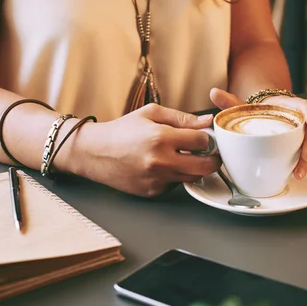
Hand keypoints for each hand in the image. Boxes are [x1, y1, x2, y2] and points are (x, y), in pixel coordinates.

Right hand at [67, 104, 220, 196]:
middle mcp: (160, 161)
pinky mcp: (153, 191)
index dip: (206, 137)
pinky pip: (176, 184)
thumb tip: (207, 120)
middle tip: (211, 153)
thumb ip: (182, 118)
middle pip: (205, 166)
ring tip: (185, 156)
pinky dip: (176, 175)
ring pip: (193, 177)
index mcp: (160, 138)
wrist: (94, 153)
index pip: (202, 140)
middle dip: (213, 159)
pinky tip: (165, 166)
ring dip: (195, 168)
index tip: (203, 136)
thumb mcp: (151, 114)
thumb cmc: (122, 130)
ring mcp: (157, 179)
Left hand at [210, 88, 306, 180]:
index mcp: (291, 107)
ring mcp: (305, 136)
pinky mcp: (306, 147)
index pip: (304, 106)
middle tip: (302, 161)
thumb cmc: (258, 111)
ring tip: (302, 173)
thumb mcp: (244, 105)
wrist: (266, 113)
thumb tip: (213, 92)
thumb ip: (230, 101)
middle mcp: (302, 121)